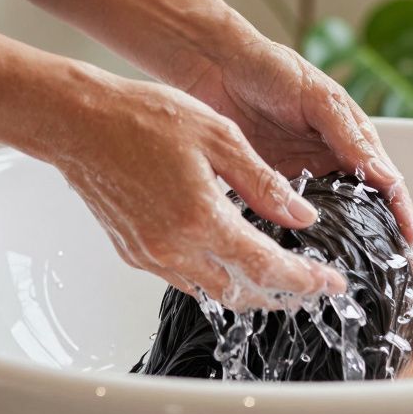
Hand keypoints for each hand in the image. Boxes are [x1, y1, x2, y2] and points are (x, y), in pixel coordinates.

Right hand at [51, 71, 345, 309]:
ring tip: (282, 278)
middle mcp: (174, 249)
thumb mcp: (220, 138)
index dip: (306, 281)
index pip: (268, 269)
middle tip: (314, 287)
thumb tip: (302, 216)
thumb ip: (264, 183)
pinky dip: (217, 278)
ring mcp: (151, 256)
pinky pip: (186, 279)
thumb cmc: (144, 119)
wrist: (79, 122)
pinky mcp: (135, 253)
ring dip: (251, 291)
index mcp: (202, 219)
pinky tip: (233, 261)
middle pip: (243, 291)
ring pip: (214, 291)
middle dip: (284, 294)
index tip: (333, 284)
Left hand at [184, 38, 412, 243]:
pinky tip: (291, 248)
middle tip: (378, 260)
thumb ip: (351, 137)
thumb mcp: (319, 99)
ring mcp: (296, 176)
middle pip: (358, 207)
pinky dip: (288, 232)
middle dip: (370, 233)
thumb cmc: (269, 68)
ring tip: (338, 263)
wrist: (212, 64)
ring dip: (329, 238)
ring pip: (322, 218)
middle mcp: (327, 161)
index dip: (400, 210)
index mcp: (350, 138)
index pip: (385, 180)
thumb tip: (386, 175)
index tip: (409, 238)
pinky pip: (281, 216)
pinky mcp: (263, 186)